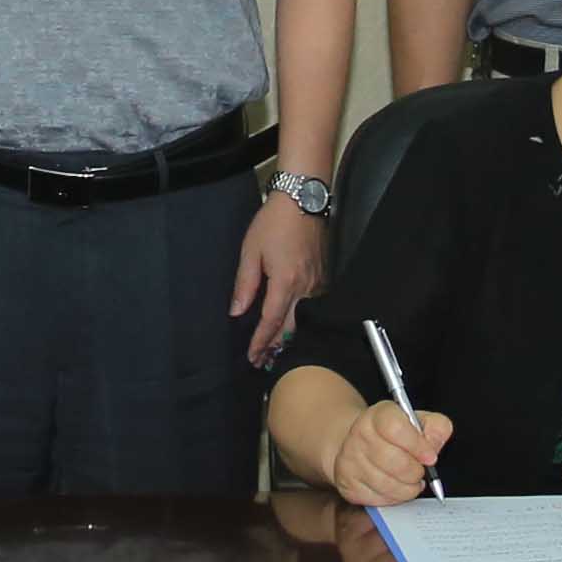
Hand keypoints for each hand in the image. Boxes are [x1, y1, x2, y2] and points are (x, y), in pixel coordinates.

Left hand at [232, 188, 327, 363]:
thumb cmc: (274, 223)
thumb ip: (245, 285)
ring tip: (275, 349)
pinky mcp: (323, 275)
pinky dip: (302, 320)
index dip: (261, 342)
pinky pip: (314, 306)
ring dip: (289, 335)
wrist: (303, 199)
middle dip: (276, 346)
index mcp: (285, 283)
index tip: (252, 357)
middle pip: (291, 326)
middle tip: (263, 362)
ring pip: (305, 318)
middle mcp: (306, 287)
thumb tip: (237, 312)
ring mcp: (318, 282)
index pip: (272, 321)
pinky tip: (294, 324)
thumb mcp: (251, 252)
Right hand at [324, 401, 453, 507]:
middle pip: (394, 461)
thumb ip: (436, 427)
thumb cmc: (394, 436)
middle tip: (420, 470)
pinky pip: (379, 499)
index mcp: (379, 415)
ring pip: (387, 484)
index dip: (418, 446)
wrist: (361, 445)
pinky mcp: (348, 484)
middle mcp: (359, 434)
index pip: (396, 428)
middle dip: (415, 471)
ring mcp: (350, 460)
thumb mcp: (419, 423)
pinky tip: (396, 487)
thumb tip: (435, 442)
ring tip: (410, 480)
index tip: (430, 457)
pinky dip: (394, 498)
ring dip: (407, 488)